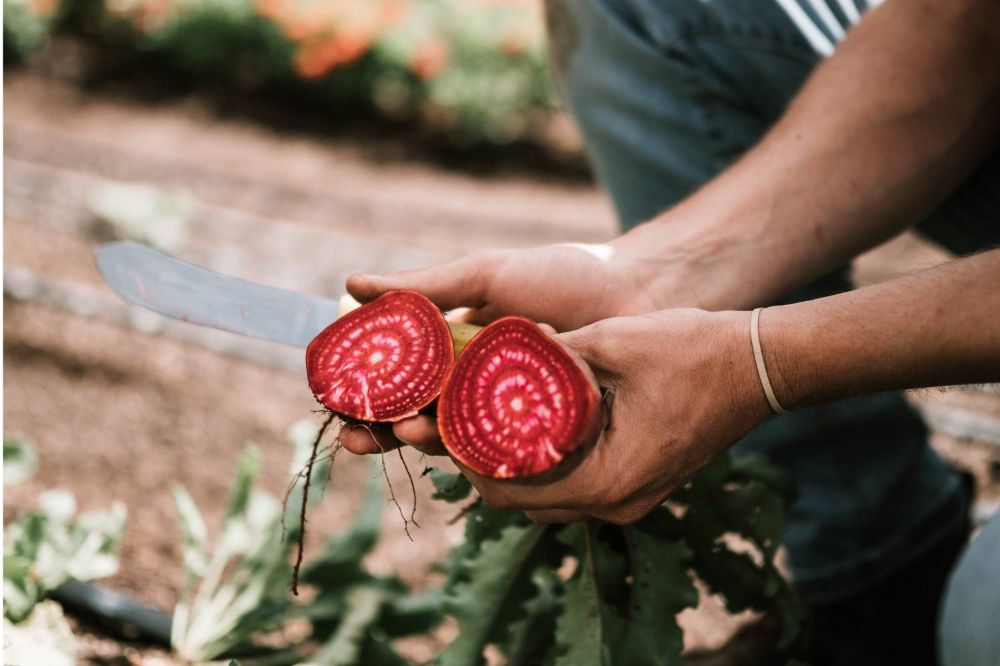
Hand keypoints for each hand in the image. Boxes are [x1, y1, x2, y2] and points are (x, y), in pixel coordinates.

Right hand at [339, 242, 663, 455]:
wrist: (638, 293)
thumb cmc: (563, 278)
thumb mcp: (486, 275)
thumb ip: (423, 286)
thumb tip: (350, 283)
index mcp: (453, 348)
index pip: (394, 377)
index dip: (362, 392)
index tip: (336, 399)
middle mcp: (473, 385)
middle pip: (413, 416)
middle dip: (382, 431)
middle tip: (360, 436)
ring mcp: (506, 414)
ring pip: (451, 439)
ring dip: (422, 442)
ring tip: (410, 433)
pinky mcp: (539, 437)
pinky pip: (499, 453)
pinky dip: (475, 455)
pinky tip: (460, 450)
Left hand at [454, 309, 771, 523]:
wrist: (758, 366)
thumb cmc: (693, 350)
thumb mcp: (610, 342)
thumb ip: (548, 356)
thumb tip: (490, 348)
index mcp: (607, 478)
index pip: (510, 488)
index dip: (465, 457)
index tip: (438, 420)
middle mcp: (615, 502)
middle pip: (521, 502)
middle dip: (479, 463)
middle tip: (449, 421)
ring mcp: (628, 498)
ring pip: (544, 498)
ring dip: (509, 466)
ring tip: (477, 422)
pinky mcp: (635, 485)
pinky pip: (572, 486)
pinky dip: (542, 463)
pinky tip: (525, 426)